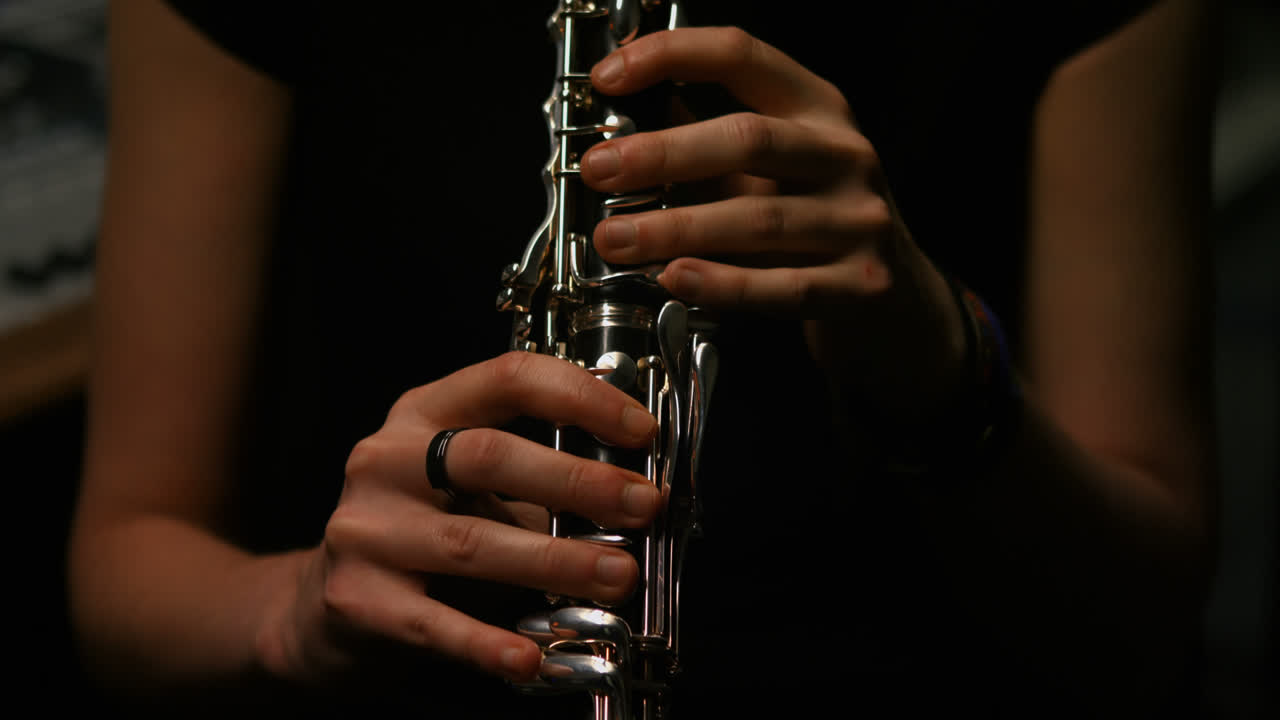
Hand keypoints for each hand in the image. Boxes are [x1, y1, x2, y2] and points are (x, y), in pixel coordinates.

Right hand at [257, 352, 660, 684]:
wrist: (324, 604)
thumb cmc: (420, 530)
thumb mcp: (466, 483)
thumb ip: (536, 481)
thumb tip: (632, 498)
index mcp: (424, 412)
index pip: (506, 378)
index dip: (580, 397)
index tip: (639, 430)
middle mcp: (386, 459)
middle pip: (488, 457)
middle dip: (576, 481)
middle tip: (643, 505)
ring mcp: (366, 528)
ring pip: (471, 542)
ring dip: (555, 560)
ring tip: (617, 575)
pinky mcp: (357, 597)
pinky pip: (433, 623)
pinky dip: (486, 642)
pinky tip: (530, 657)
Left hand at [582, 28, 968, 420]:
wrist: (897, 302)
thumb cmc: (816, 223)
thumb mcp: (772, 168)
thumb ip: (709, 143)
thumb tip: (620, 126)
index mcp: (818, 108)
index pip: (741, 56)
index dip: (670, 56)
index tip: (608, 76)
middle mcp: (845, 154)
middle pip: (748, 138)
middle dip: (663, 153)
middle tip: (600, 171)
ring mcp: (859, 220)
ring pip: (759, 219)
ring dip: (675, 228)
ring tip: (615, 240)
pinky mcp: (862, 284)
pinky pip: (782, 286)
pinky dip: (723, 283)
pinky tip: (676, 279)